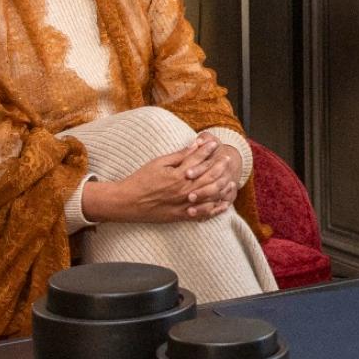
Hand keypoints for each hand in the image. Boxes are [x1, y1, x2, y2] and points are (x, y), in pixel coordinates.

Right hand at [82, 135, 239, 223]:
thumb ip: (179, 156)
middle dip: (220, 166)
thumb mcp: (158, 163)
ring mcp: (184, 203)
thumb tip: (195, 145)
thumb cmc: (141, 180)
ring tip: (231, 180)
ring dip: (223, 186)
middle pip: (210, 176)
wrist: (127, 202)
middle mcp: (184, 189)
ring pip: (211, 195)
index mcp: (178, 174)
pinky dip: (216, 208)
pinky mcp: (182, 215)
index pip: (198, 159)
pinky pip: (203, 213)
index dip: (208, 150)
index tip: (215, 143)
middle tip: (228, 158)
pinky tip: (224, 203)